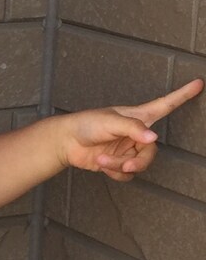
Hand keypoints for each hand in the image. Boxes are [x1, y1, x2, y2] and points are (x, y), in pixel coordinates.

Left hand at [57, 78, 204, 180]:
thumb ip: (132, 128)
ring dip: (118, 166)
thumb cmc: (87, 124)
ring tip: (102, 159)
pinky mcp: (118, 163)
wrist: (66, 142)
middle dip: (137, 162)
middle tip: (124, 166)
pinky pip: (126, 175)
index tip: (198, 83)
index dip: (182, 95)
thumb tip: (153, 138)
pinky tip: (101, 165)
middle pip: (151, 151)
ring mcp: (128, 149)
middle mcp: (136, 133)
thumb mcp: (110, 121)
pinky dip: (114, 173)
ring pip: (137, 165)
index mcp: (138, 117)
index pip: (165, 105)